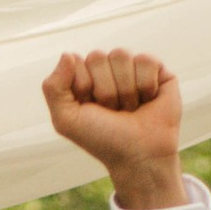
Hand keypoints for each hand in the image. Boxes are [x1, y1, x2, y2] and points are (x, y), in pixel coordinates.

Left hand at [42, 48, 187, 209]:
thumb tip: (67, 54)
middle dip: (104, 90)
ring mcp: (132, 69)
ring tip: (130, 108)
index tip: (91, 108)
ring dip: (125, 90)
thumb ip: (53, 88)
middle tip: (113, 111)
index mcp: (84, 78)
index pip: (76, 61)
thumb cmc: (102, 139)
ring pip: (121, 55)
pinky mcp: (157, 71)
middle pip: (98, 56)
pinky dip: (145, 85)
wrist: (138, 155)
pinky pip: (145, 60)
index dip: (83, 86)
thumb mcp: (66, 120)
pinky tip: (148, 100)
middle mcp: (107, 70)